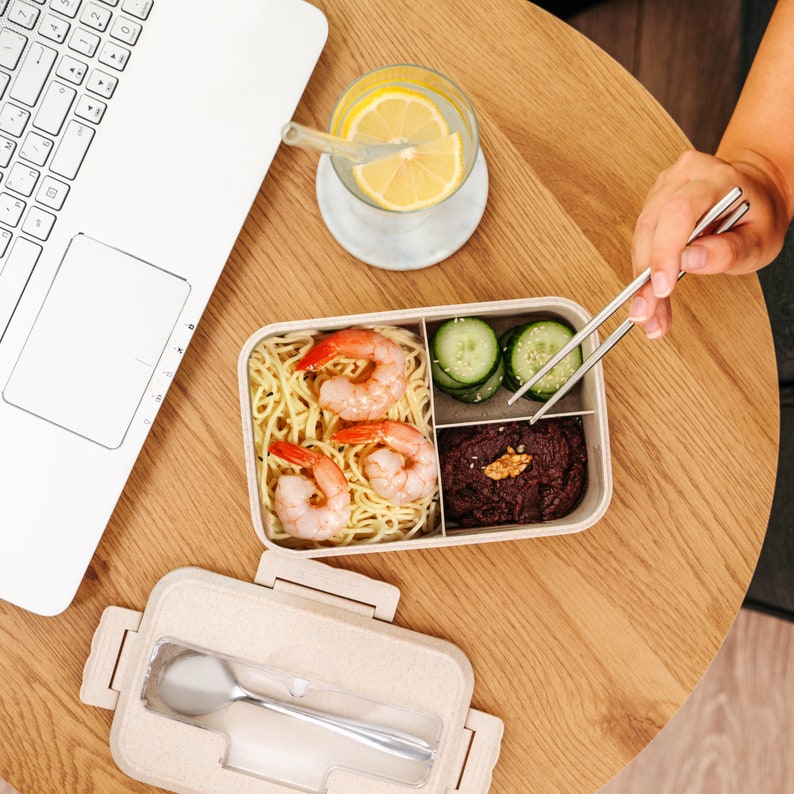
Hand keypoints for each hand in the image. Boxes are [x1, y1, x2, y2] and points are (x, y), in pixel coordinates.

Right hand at [629, 150, 789, 338]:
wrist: (754, 194)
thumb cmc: (758, 216)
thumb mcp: (761, 240)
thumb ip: (729, 251)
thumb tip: (689, 262)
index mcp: (716, 179)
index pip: (680, 212)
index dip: (665, 252)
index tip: (662, 288)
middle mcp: (686, 177)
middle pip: (651, 226)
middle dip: (646, 277)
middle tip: (647, 314)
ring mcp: (665, 187)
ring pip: (640, 236)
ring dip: (641, 280)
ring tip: (649, 312)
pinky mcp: (653, 202)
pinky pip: (640, 239)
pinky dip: (643, 271)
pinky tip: (649, 294)